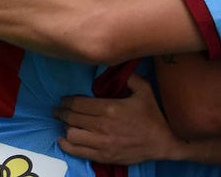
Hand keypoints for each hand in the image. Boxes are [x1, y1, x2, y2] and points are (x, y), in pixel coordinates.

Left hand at [56, 75, 185, 163]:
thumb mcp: (145, 90)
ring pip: (71, 134)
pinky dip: (66, 145)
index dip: (67, 101)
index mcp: (110, 108)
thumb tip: (117, 65)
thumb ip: (129, 77)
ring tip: (66, 123)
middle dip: (62, 112)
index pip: (79, 104)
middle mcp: (102, 126)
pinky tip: (64, 139)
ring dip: (66, 127)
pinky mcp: (102, 156)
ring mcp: (101, 143)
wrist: (162, 142)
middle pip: (72, 118)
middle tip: (58, 110)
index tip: (64, 100)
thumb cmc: (153, 116)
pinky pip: (77, 151)